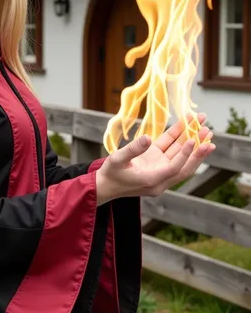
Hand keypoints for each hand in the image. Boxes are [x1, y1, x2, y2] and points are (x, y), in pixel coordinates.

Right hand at [96, 113, 214, 202]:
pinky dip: (179, 140)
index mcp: (151, 181)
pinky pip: (170, 150)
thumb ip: (132, 150)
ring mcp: (159, 170)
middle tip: (208, 131)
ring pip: (179, 156)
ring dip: (192, 141)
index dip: (184, 155)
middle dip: (197, 149)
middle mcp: (160, 178)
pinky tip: (188, 127)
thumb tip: (147, 138)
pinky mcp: (155, 163)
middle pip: (184, 164)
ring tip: (205, 126)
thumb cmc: (109, 174)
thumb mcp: (116, 160)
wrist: (104, 185)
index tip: (193, 140)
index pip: (173, 168)